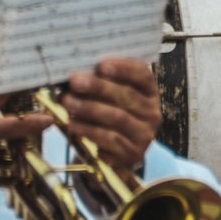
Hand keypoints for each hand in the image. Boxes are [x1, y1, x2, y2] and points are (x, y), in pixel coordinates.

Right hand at [0, 61, 51, 201]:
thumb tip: (9, 92)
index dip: (1, 50)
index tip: (23, 39)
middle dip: (20, 60)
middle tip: (47, 51)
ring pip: (4, 90)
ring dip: (30, 83)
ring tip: (54, 78)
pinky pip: (10, 124)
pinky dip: (31, 122)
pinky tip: (47, 120)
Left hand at [62, 58, 160, 172]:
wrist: (115, 155)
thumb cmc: (110, 118)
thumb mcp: (112, 99)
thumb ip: (102, 84)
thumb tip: (77, 73)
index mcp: (150, 93)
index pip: (144, 75)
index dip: (124, 68)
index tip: (101, 65)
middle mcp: (152, 112)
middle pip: (128, 95)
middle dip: (99, 87)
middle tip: (76, 81)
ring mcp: (144, 134)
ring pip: (118, 117)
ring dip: (90, 108)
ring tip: (68, 101)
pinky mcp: (131, 153)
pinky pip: (109, 138)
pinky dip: (88, 129)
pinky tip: (73, 123)